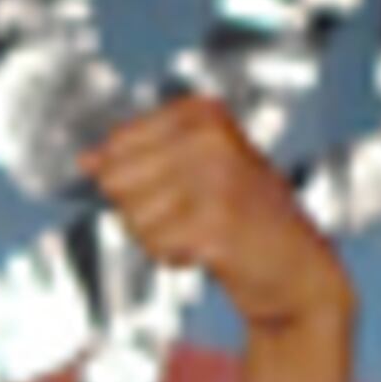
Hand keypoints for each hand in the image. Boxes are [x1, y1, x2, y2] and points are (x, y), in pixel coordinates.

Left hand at [85, 95, 346, 339]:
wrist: (296, 268)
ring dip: (160, 236)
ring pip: (132, 216)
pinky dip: (174, 256)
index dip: (133, 181)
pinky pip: (154, 244)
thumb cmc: (242, 218)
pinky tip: (210, 249)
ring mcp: (215, 177)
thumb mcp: (191, 171)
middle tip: (191, 215)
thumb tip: (84, 160)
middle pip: (116, 180)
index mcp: (201, 113)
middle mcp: (209, 136)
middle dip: (142, 210)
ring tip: (203, 231)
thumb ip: (137, 159)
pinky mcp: (216, 222)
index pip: (116, 145)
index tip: (179, 188)